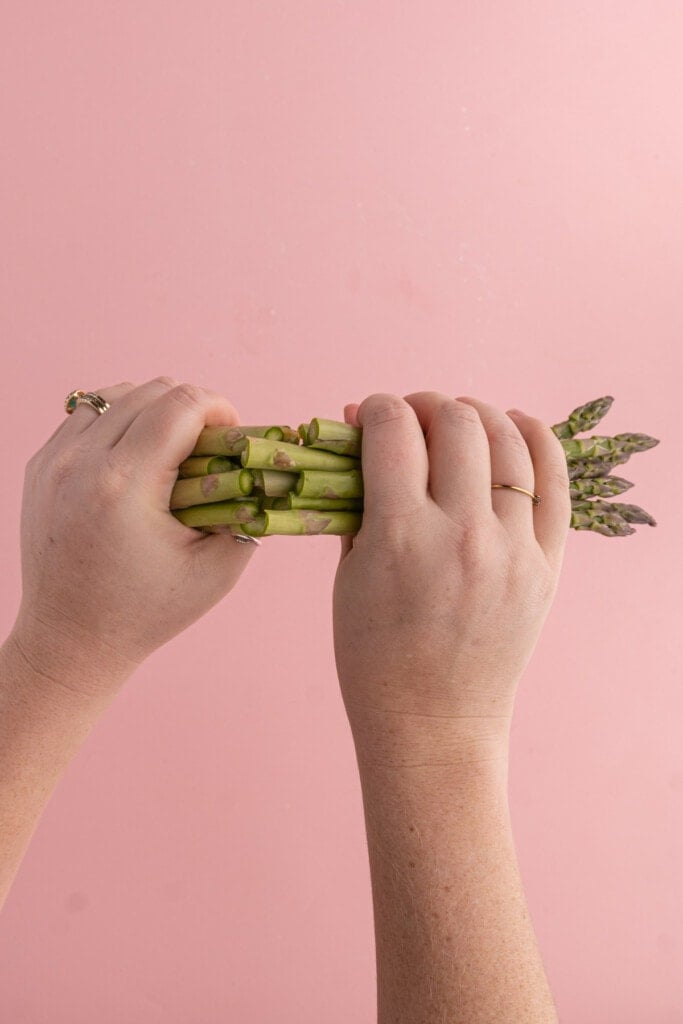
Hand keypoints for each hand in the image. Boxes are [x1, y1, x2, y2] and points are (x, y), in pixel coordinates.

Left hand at [7, 377, 257, 700]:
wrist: (70, 640)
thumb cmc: (147, 612)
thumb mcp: (217, 571)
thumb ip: (247, 511)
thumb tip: (262, 467)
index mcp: (125, 486)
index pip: (181, 404)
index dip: (219, 408)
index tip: (231, 435)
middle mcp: (81, 463)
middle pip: (151, 390)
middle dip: (191, 408)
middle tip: (208, 446)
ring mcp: (52, 461)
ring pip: (115, 393)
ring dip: (152, 410)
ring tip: (170, 450)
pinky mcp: (39, 466)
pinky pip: (86, 415)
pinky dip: (117, 422)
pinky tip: (134, 457)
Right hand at [332, 392, 569, 767]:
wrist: (432, 721)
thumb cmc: (373, 655)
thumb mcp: (348, 575)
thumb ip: (356, 498)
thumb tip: (360, 427)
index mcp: (400, 537)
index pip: (393, 429)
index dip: (378, 407)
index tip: (372, 414)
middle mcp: (462, 534)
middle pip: (455, 423)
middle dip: (426, 405)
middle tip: (413, 417)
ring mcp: (512, 550)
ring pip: (508, 440)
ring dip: (478, 415)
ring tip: (459, 420)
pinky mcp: (547, 566)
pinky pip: (555, 483)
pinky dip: (538, 440)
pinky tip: (518, 425)